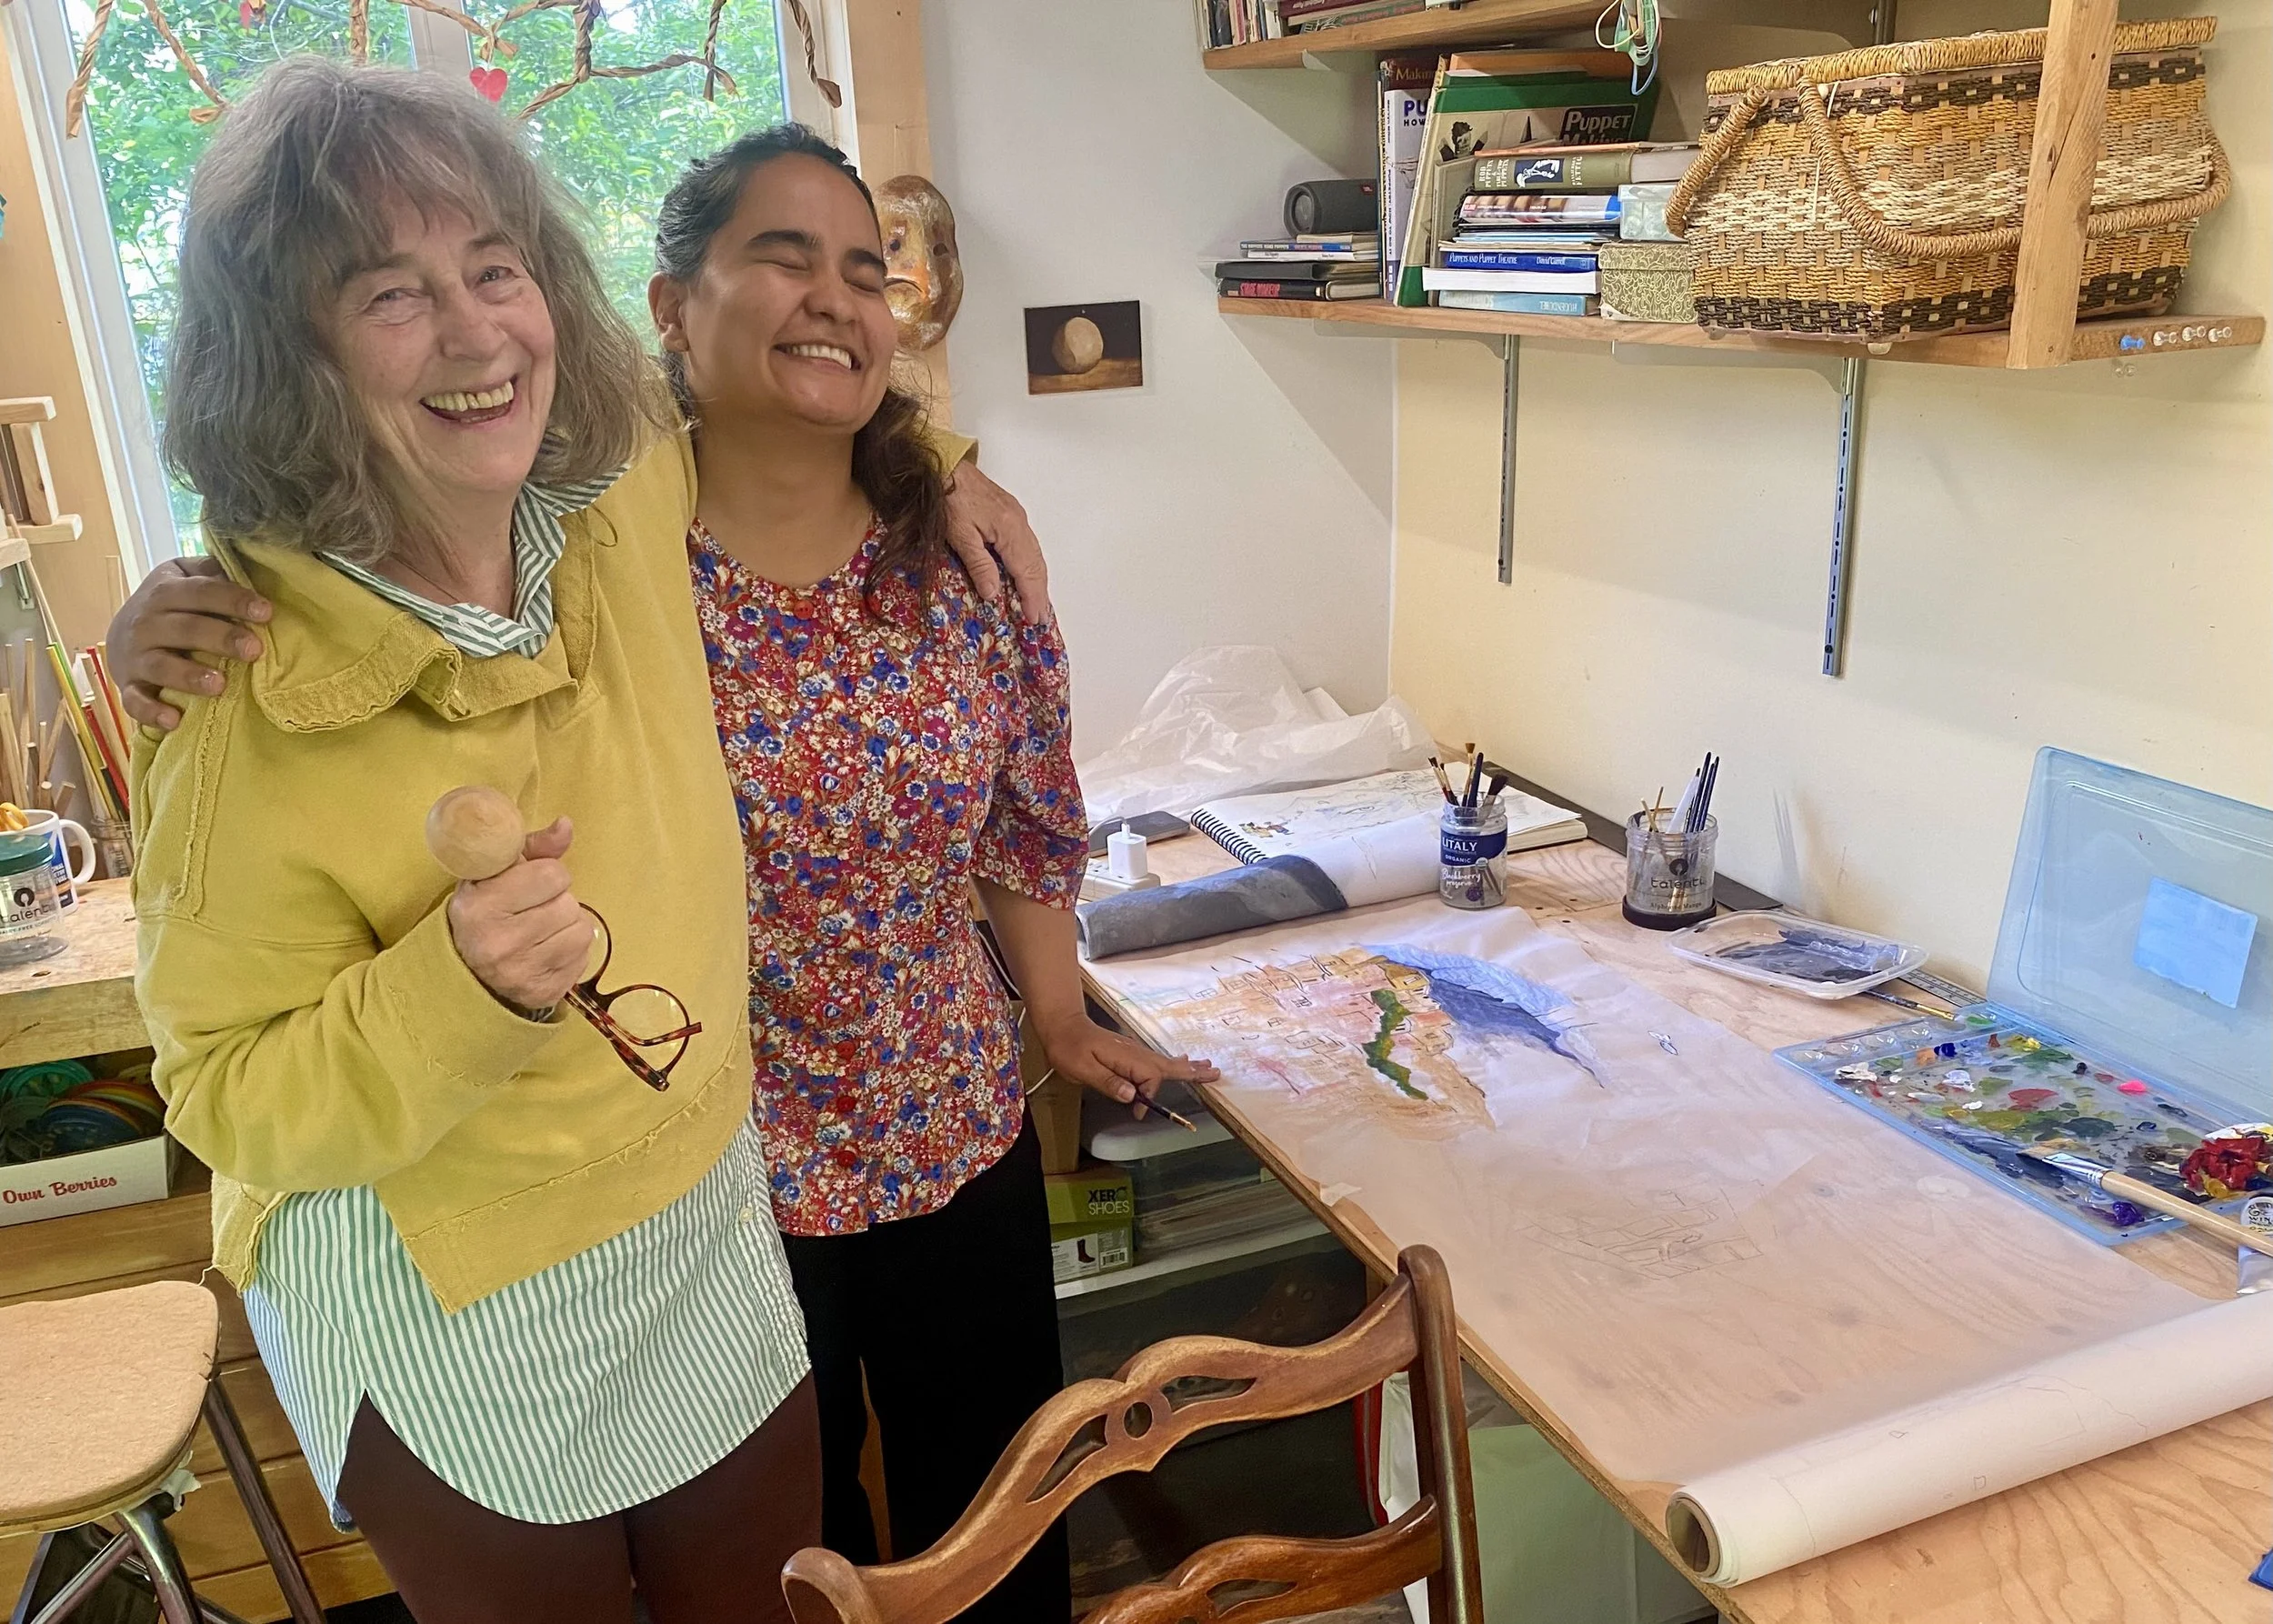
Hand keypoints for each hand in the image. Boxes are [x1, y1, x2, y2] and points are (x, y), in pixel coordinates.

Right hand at [107, 557, 271, 731]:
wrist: (122, 632)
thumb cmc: (170, 605)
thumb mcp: (184, 578)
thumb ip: (212, 574)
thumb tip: (254, 571)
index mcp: (165, 590)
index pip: (200, 591)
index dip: (232, 599)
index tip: (266, 611)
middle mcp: (146, 622)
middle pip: (185, 628)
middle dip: (221, 637)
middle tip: (255, 650)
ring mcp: (135, 656)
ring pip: (160, 665)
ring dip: (189, 675)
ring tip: (220, 685)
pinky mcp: (129, 685)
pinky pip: (135, 701)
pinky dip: (151, 711)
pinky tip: (174, 720)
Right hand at [446, 817, 593, 1015]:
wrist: (466, 970)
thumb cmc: (485, 910)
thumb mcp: (495, 872)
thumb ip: (533, 846)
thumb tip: (566, 825)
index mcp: (479, 906)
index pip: (552, 874)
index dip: (546, 874)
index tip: (529, 882)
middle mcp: (498, 944)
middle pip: (568, 904)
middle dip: (557, 901)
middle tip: (533, 908)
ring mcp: (520, 974)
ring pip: (581, 931)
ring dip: (567, 925)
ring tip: (541, 928)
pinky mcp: (542, 993)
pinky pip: (582, 959)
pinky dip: (570, 951)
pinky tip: (545, 949)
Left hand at [944, 462, 1052, 623]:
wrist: (945, 465)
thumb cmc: (948, 497)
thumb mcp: (959, 535)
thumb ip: (979, 565)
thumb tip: (993, 593)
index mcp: (1009, 530)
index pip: (1027, 571)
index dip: (1031, 597)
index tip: (1034, 618)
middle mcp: (1019, 523)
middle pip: (1036, 564)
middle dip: (1040, 592)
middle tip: (1040, 617)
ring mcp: (1016, 517)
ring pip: (1035, 554)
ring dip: (1037, 580)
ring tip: (1037, 601)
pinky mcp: (1010, 513)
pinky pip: (1028, 545)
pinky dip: (1031, 565)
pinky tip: (1026, 574)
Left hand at [1034, 1010, 1217, 1115]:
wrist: (1062, 1026)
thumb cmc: (1068, 1049)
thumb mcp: (1081, 1069)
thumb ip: (1107, 1082)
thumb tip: (1132, 1095)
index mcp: (1126, 1058)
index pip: (1149, 1080)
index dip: (1147, 1098)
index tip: (1136, 1112)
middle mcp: (1135, 1053)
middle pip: (1167, 1066)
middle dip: (1191, 1072)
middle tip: (1216, 1074)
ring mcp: (1134, 1051)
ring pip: (1164, 1062)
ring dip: (1186, 1067)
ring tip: (1207, 1068)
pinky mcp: (1129, 1052)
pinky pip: (1156, 1060)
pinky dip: (1172, 1063)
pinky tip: (1181, 1063)